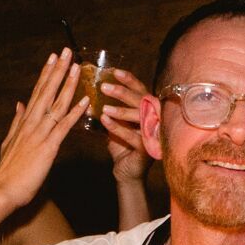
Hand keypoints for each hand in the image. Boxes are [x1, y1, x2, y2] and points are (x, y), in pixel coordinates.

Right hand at [0, 48, 88, 210]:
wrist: (3, 189)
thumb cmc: (8, 170)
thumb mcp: (9, 142)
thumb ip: (16, 122)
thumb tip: (19, 105)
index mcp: (25, 121)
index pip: (37, 92)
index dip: (46, 74)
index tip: (53, 58)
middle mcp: (32, 122)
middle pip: (46, 91)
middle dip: (57, 70)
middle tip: (66, 51)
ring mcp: (40, 133)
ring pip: (56, 104)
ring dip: (68, 84)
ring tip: (77, 67)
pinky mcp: (48, 147)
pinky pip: (64, 126)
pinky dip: (75, 112)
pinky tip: (84, 100)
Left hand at [97, 67, 152, 182]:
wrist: (126, 172)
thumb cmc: (122, 146)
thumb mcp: (116, 123)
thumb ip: (109, 109)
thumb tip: (90, 92)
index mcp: (147, 110)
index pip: (140, 90)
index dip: (129, 80)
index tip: (114, 72)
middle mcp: (154, 119)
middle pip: (142, 100)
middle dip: (122, 93)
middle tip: (103, 86)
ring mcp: (153, 134)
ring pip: (139, 117)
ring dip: (121, 110)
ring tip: (103, 107)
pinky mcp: (147, 149)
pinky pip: (133, 136)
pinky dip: (118, 128)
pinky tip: (105, 120)